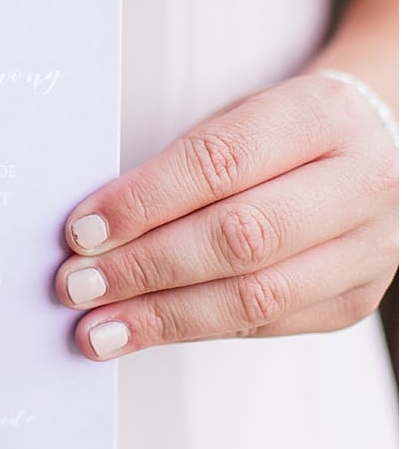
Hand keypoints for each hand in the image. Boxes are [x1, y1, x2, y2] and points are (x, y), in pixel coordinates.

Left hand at [57, 72, 398, 357]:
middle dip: (145, 267)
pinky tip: (145, 331)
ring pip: (256, 295)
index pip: (218, 163)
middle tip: (78, 284)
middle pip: (240, 236)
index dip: (143, 202)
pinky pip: (266, 324)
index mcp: (322, 117)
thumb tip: (94, 232)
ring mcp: (370, 248)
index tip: (81, 231)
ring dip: (163, 316)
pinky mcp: (355, 299)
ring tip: (98, 327)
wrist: (369, 150)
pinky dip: (195, 330)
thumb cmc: (280, 135)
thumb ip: (178, 168)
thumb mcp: (235, 119)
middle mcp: (362, 183)